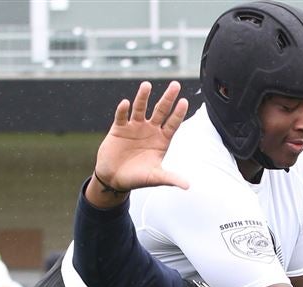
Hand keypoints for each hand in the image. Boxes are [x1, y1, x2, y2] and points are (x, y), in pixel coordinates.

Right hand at [86, 81, 189, 208]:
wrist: (114, 179)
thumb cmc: (137, 178)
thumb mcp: (155, 178)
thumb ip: (170, 178)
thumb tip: (188, 186)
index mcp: (162, 140)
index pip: (173, 123)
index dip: (178, 113)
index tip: (184, 101)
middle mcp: (150, 130)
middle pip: (161, 110)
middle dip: (168, 98)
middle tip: (176, 84)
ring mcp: (134, 127)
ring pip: (140, 108)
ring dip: (143, 97)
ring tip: (147, 85)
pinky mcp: (119, 129)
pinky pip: (121, 117)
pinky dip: (123, 110)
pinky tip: (126, 103)